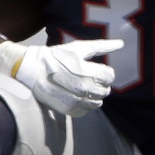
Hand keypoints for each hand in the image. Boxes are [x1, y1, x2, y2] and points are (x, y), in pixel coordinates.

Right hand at [0, 35, 124, 118]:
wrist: (32, 69)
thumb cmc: (57, 56)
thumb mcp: (79, 48)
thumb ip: (102, 46)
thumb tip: (121, 43)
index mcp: (86, 70)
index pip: (109, 76)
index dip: (106, 73)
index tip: (99, 70)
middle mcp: (81, 87)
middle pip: (105, 91)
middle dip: (102, 85)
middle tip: (91, 79)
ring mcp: (75, 100)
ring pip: (98, 103)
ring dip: (95, 96)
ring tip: (84, 87)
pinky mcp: (68, 109)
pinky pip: (86, 111)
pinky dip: (86, 105)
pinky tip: (78, 96)